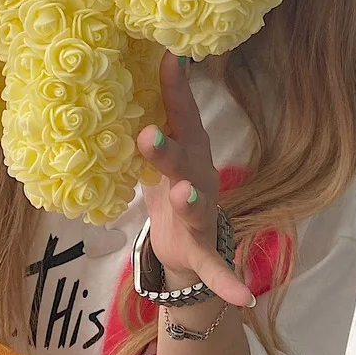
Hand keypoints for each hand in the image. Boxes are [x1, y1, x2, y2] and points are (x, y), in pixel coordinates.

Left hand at [138, 52, 255, 309]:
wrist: (188, 244)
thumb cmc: (168, 184)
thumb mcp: (156, 154)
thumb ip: (146, 121)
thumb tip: (112, 79)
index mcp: (186, 150)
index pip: (179, 115)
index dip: (174, 89)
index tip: (167, 59)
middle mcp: (198, 176)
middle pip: (183, 159)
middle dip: (165, 148)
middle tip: (146, 134)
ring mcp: (202, 214)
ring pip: (197, 206)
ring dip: (191, 201)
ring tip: (183, 196)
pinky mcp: (201, 249)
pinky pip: (217, 266)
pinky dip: (229, 281)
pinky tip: (244, 295)